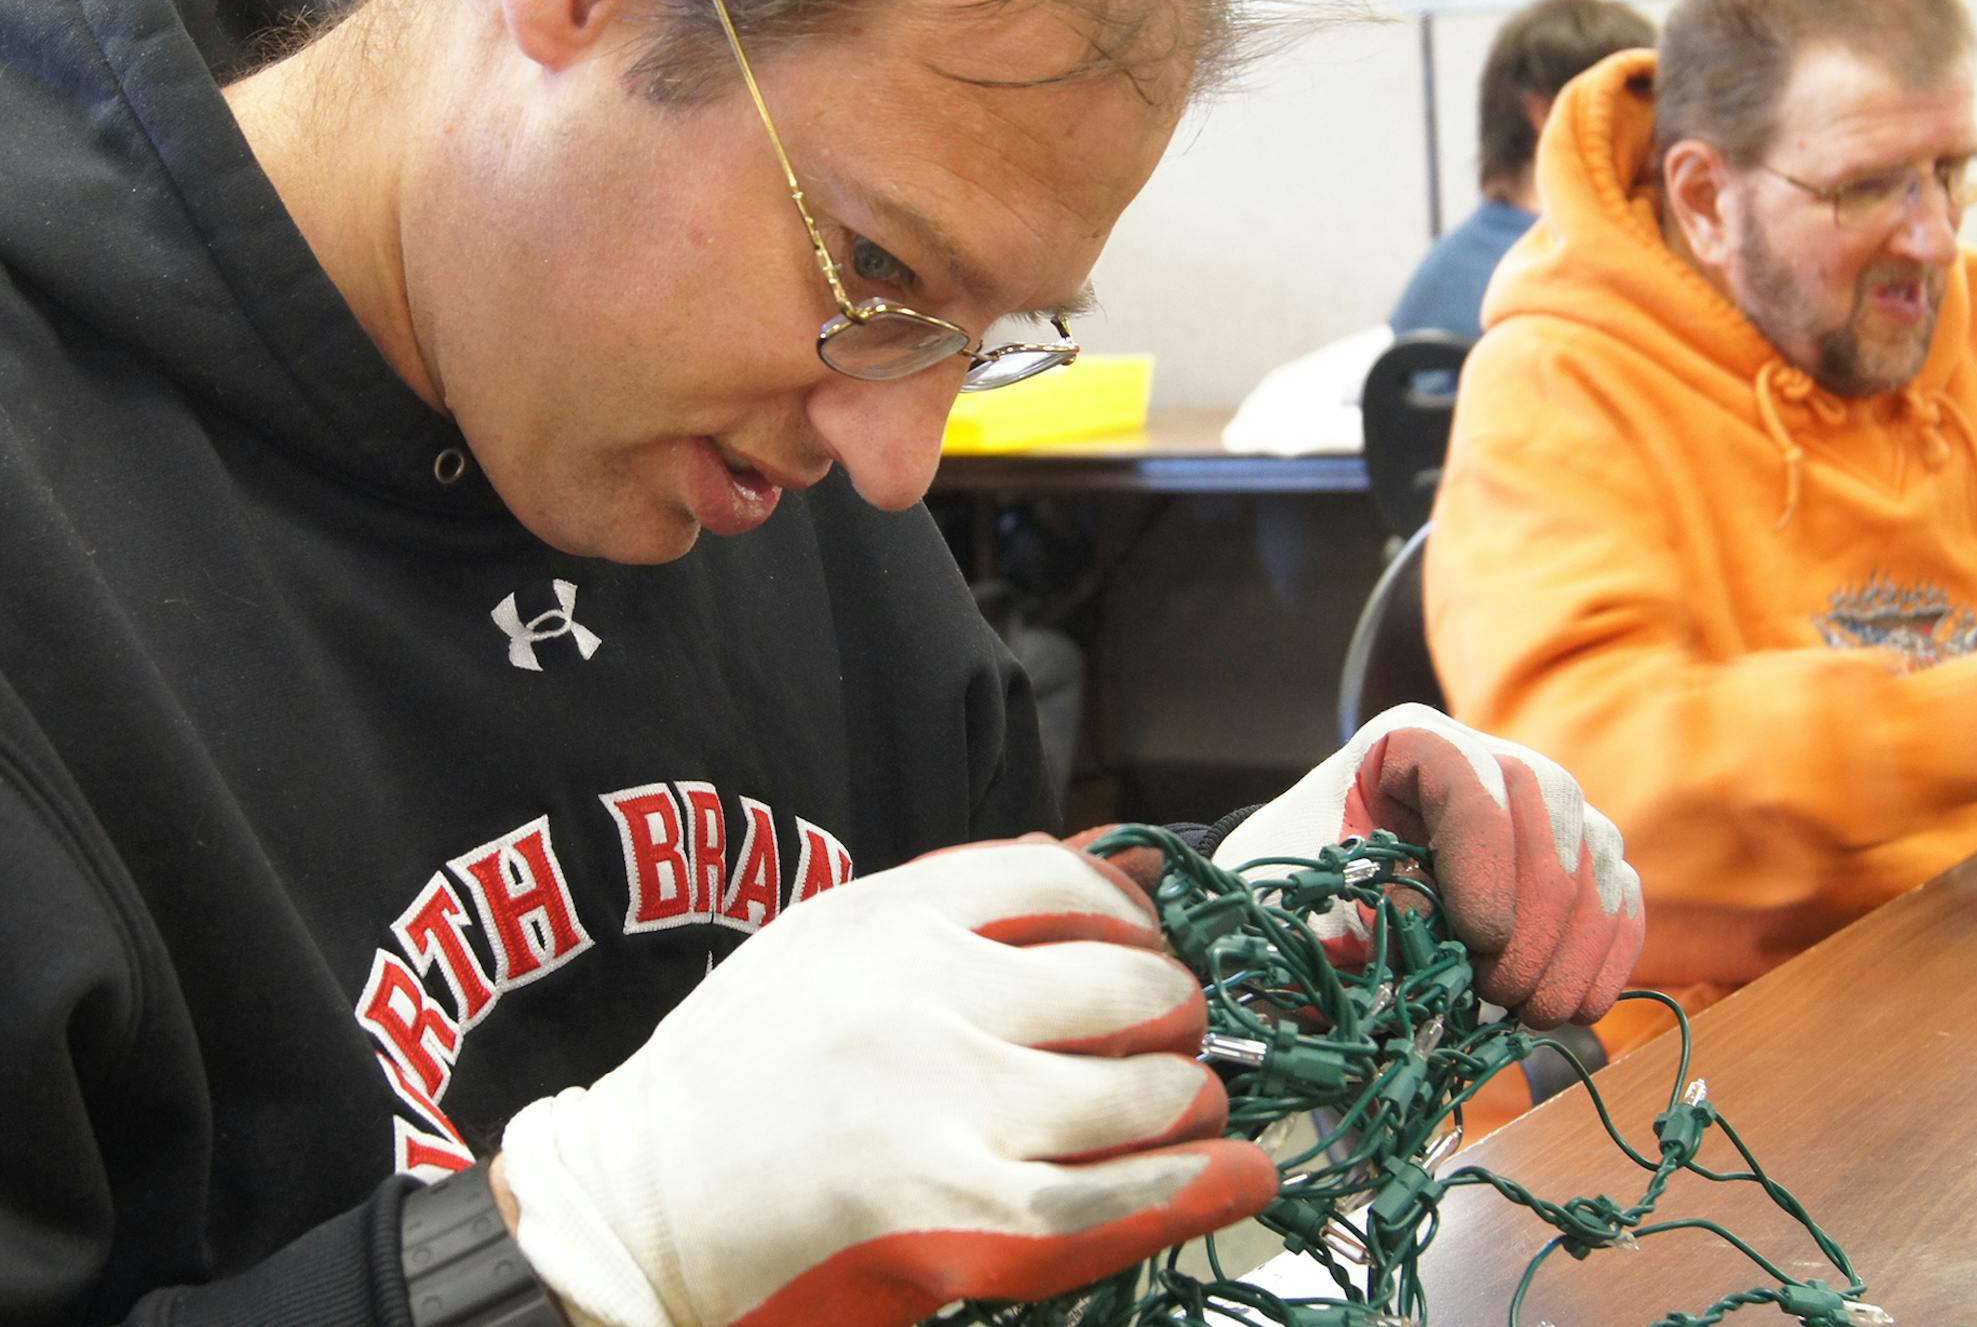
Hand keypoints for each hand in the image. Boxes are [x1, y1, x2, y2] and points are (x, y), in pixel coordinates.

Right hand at [498, 838, 1275, 1326]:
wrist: (629, 1209)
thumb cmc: (734, 1078)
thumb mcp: (825, 946)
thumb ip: (959, 907)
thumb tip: (1118, 865)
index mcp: (889, 915)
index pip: (1069, 884)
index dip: (1138, 917)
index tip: (1153, 946)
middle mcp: (925, 996)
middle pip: (1126, 986)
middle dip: (1176, 1011)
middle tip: (1175, 1037)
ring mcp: (941, 1108)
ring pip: (1136, 1090)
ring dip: (1190, 1097)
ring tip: (1192, 1105)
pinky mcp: (953, 1218)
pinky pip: (1108, 1198)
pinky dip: (1194, 1185)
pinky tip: (1239, 1176)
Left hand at [1214, 705, 1643, 1026]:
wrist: (1327, 893)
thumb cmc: (1313, 883)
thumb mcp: (1323, 889)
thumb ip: (1380, 909)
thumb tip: (1454, 947)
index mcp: (1413, 742)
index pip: (1467, 778)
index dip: (1485, 860)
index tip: (1480, 939)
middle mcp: (1493, 759)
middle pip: (1546, 817)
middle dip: (1534, 921)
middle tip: (1499, 996)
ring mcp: (1549, 807)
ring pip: (1593, 859)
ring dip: (1572, 949)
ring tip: (1529, 1012)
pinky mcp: (1582, 857)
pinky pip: (1619, 897)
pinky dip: (1606, 955)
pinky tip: (1576, 1005)